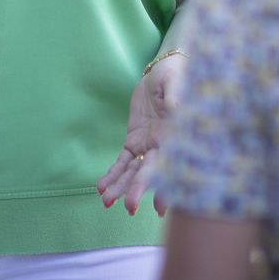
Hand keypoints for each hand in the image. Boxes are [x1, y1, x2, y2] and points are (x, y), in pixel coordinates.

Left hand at [97, 52, 184, 215]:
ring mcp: (147, 146)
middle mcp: (162, 147)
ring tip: (106, 202)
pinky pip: (122, 161)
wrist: (164, 71)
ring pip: (132, 172)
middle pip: (148, 173)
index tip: (159, 206)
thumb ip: (175, 98)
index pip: (170, 166)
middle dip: (138, 190)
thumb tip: (177, 110)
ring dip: (120, 187)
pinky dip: (112, 174)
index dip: (165, 186)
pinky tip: (101, 188)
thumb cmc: (175, 76)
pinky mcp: (134, 141)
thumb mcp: (175, 84)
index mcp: (175, 137)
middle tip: (128, 208)